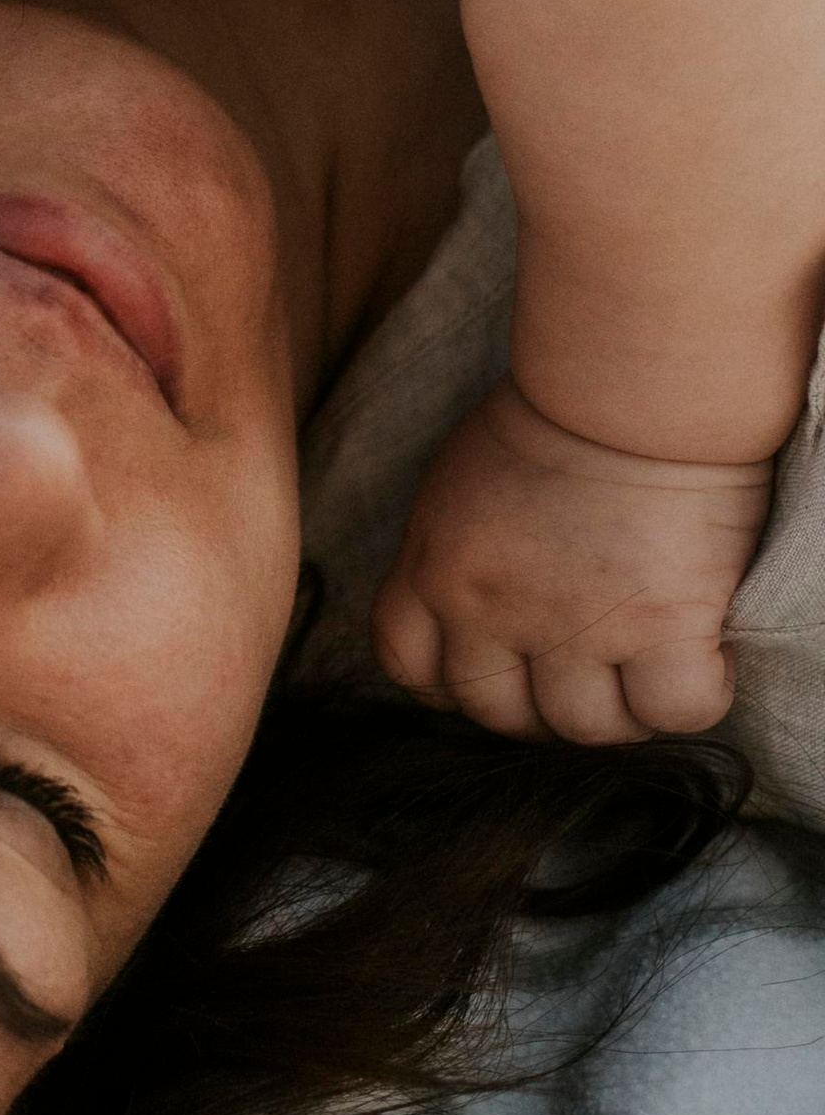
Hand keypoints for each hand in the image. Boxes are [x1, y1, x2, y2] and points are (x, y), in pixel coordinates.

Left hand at [373, 381, 772, 746]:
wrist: (632, 384)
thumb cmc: (556, 411)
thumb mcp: (463, 480)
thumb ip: (459, 549)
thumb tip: (482, 602)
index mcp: (437, 567)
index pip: (412, 667)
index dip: (457, 682)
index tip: (503, 667)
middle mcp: (494, 610)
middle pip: (502, 715)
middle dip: (543, 705)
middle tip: (589, 666)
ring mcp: (577, 627)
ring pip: (589, 729)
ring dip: (621, 710)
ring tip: (650, 660)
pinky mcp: (662, 628)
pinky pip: (677, 711)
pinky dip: (691, 695)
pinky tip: (703, 652)